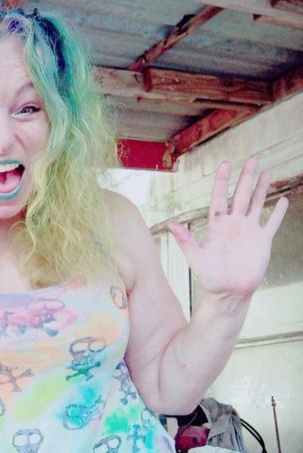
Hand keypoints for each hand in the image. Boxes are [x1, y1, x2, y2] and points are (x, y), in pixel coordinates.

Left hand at [167, 156, 287, 300]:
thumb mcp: (196, 258)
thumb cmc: (210, 278)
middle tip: (253, 158)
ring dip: (262, 188)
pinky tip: (282, 200)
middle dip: (247, 177)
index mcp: (217, 226)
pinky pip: (271, 223)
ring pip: (257, 204)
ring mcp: (249, 231)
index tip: (226, 164)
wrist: (229, 293)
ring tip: (266, 171)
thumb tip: (171, 224)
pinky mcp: (262, 242)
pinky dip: (277, 212)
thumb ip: (185, 240)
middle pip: (242, 195)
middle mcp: (234, 225)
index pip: (220, 198)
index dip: (223, 181)